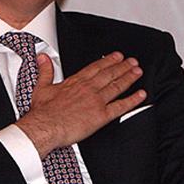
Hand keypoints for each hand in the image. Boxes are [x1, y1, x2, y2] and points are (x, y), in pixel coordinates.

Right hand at [15, 51, 145, 157]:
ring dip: (129, 77)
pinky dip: (132, 100)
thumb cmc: (43, 112)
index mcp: (76, 81)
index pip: (96, 67)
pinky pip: (120, 106)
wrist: (45, 127)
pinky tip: (141, 95)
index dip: (108, 60)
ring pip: (117, 86)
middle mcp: (89, 88)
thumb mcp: (42, 86)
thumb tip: (43, 58)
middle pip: (110, 74)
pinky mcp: (101, 116)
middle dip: (123, 66)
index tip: (117, 56)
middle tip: (133, 61)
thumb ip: (45, 70)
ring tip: (138, 71)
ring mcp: (96, 101)